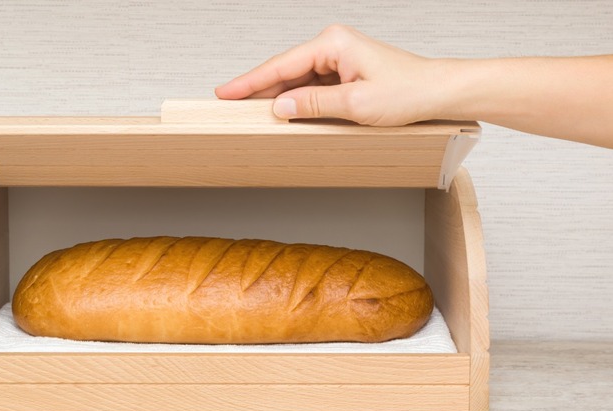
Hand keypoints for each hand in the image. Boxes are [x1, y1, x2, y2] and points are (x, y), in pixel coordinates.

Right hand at [215, 24, 447, 125]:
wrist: (437, 92)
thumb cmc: (409, 90)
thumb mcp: (356, 103)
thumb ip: (314, 104)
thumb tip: (280, 106)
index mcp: (333, 43)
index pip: (281, 64)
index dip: (250, 81)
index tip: (226, 92)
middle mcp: (333, 45)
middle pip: (285, 70)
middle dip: (258, 90)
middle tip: (230, 105)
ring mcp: (338, 58)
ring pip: (296, 80)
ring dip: (278, 97)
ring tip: (252, 114)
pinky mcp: (343, 72)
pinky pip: (311, 86)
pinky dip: (297, 100)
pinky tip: (284, 113)